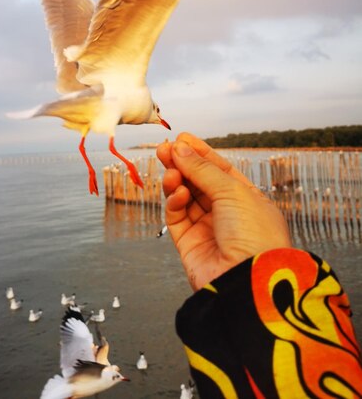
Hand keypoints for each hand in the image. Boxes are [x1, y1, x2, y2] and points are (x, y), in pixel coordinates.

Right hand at [157, 132, 291, 290]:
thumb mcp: (232, 191)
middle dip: (182, 163)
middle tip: (164, 149)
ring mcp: (208, 229)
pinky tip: (177, 193)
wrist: (249, 281)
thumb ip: (202, 169)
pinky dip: (174, 202)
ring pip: (185, 197)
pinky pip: (177, 217)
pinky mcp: (189, 244)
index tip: (182, 138)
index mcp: (247, 200)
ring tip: (170, 170)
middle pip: (199, 182)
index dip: (201, 153)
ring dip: (176, 181)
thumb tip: (180, 149)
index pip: (220, 170)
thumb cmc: (254, 235)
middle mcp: (227, 214)